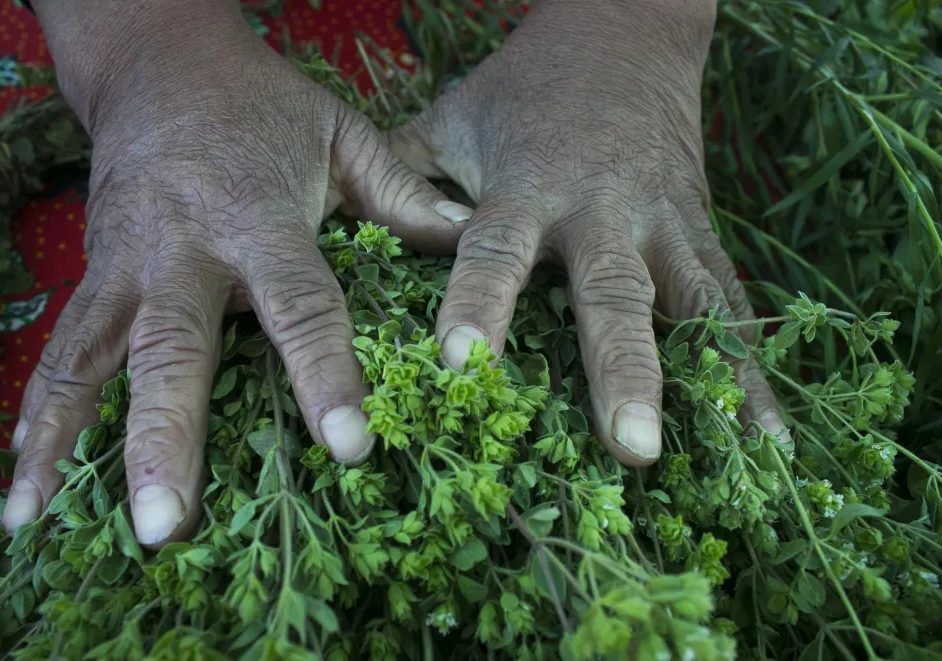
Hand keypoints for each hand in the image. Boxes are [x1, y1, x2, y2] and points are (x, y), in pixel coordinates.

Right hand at [3, 0, 470, 544]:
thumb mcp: (339, 133)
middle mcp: (182, 249)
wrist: (160, 66)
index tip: (349, 446)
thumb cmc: (260, 105)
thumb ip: (400, 191)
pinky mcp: (94, 275)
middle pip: (173, 349)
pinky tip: (26, 489)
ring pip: (96, 360)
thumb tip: (467, 236)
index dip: (324, 375)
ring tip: (52, 523)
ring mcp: (126, 265)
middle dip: (167, 437)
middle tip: (169, 524)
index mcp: (257, 216)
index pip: (298, 306)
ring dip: (78, 442)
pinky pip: (61, 353)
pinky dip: (39, 419)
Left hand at [391, 0, 785, 465]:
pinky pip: (732, 306)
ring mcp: (664, 223)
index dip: (478, 305)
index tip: (461, 366)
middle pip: (614, 294)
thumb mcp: (451, 119)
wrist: (624, 32)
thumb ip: (400, 180)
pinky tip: (770, 441)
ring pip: (693, 306)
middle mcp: (604, 211)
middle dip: (622, 370)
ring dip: (711, 382)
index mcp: (529, 185)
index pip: (496, 250)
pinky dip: (752, 372)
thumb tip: (348, 251)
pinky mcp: (702, 233)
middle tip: (630, 446)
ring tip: (731, 459)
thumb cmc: (522, 91)